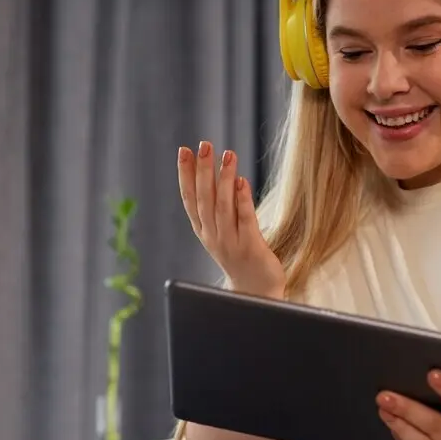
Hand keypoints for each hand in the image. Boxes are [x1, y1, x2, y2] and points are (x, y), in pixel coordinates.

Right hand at [177, 141, 285, 299]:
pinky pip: (245, 221)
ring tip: (227, 154)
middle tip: (203, 145)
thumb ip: (217, 208)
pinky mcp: (251, 248)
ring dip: (223, 180)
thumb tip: (212, 175)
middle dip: (202, 171)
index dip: (186, 175)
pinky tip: (242, 181)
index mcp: (203, 231)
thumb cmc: (240, 259)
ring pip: (222, 207)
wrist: (256, 294)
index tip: (184, 151)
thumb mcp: (221, 232)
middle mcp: (213, 236)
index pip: (190, 199)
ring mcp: (230, 243)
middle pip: (204, 199)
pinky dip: (241, 201)